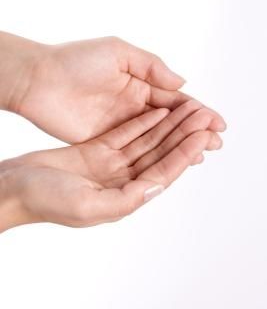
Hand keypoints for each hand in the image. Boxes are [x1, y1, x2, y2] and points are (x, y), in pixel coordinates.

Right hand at [0, 101, 222, 231]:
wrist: (14, 186)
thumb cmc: (44, 200)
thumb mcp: (87, 205)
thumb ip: (127, 198)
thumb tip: (159, 185)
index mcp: (123, 197)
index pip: (163, 171)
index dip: (185, 152)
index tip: (204, 134)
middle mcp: (121, 181)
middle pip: (159, 153)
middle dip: (182, 134)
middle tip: (204, 115)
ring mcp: (109, 165)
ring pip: (146, 141)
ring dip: (167, 125)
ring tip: (187, 108)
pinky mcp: (96, 151)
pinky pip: (126, 134)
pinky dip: (142, 122)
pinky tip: (158, 111)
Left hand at [1, 32, 225, 142]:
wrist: (38, 80)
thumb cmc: (75, 61)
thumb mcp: (118, 53)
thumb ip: (151, 67)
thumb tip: (181, 83)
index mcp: (138, 83)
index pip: (174, 100)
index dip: (196, 111)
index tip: (216, 122)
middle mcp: (133, 106)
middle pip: (171, 122)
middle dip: (195, 130)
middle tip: (217, 141)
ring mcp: (121, 125)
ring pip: (157, 138)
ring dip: (180, 145)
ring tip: (203, 153)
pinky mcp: (105, 141)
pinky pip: (136, 149)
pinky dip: (155, 155)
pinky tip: (172, 162)